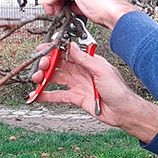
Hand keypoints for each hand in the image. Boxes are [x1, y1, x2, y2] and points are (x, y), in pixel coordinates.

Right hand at [29, 43, 157, 142]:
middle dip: (47, 64)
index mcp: (90, 62)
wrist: (123, 111)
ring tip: (35, 79)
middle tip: (39, 66)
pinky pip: (58, 95)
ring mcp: (78, 85)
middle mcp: (83, 72)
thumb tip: (73, 47)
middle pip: (60, 65)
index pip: (70, 53)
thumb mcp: (102, 71)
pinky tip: (36, 95)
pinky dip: (46, 95)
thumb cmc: (118, 90)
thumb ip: (86, 60)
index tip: (44, 49)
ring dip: (44, 78)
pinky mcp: (76, 98)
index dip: (56, 51)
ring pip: (57, 79)